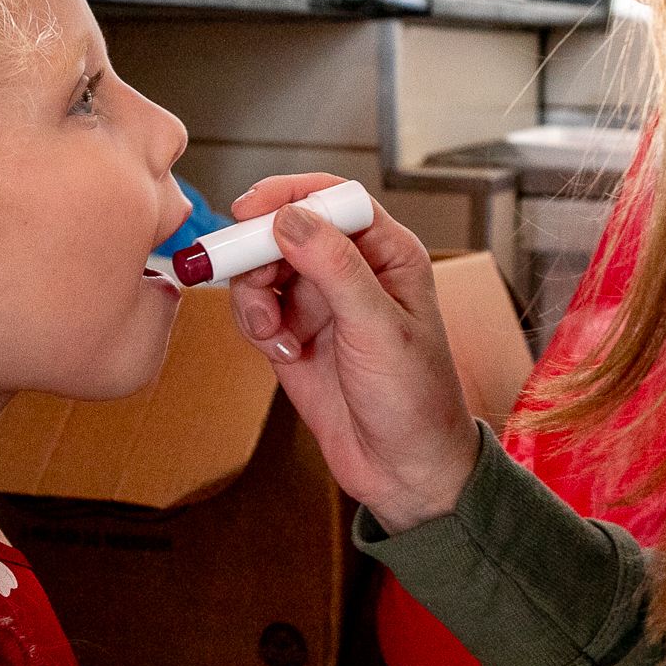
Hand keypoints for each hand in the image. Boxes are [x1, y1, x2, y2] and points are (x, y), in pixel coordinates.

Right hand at [226, 174, 479, 532]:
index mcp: (387, 253)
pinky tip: (281, 352)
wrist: (404, 469)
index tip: (250, 212)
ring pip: (262, 268)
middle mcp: (351, 270)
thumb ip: (336, 269)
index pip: (332, 198)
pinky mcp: (294, 334)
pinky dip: (255, 325)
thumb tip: (290, 217)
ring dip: (254, 295)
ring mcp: (320, 302)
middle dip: (259, 251)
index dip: (288, 196)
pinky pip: (256, 308)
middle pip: (285, 228)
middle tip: (249, 279)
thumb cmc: (416, 399)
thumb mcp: (378, 329)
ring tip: (272, 332)